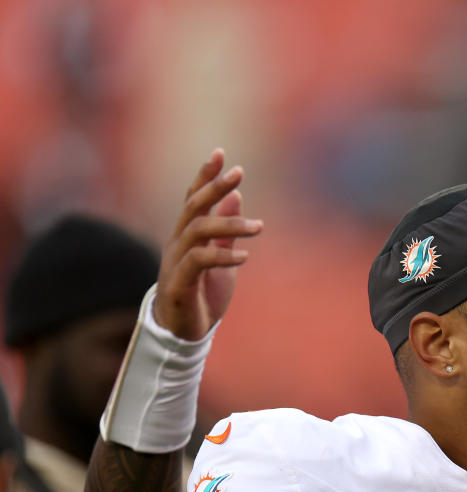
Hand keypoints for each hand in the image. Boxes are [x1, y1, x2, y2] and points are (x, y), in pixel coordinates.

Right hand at [152, 149, 263, 339]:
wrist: (185, 331)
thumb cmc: (203, 292)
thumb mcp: (221, 256)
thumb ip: (226, 229)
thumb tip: (236, 197)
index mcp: (187, 235)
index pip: (193, 197)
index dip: (205, 175)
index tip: (221, 153)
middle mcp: (178, 243)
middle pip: (193, 207)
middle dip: (214, 187)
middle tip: (239, 173)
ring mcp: (175, 262)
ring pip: (197, 231)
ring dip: (228, 225)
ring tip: (258, 227)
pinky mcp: (179, 283)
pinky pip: (198, 262)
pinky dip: (222, 257)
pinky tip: (245, 256)